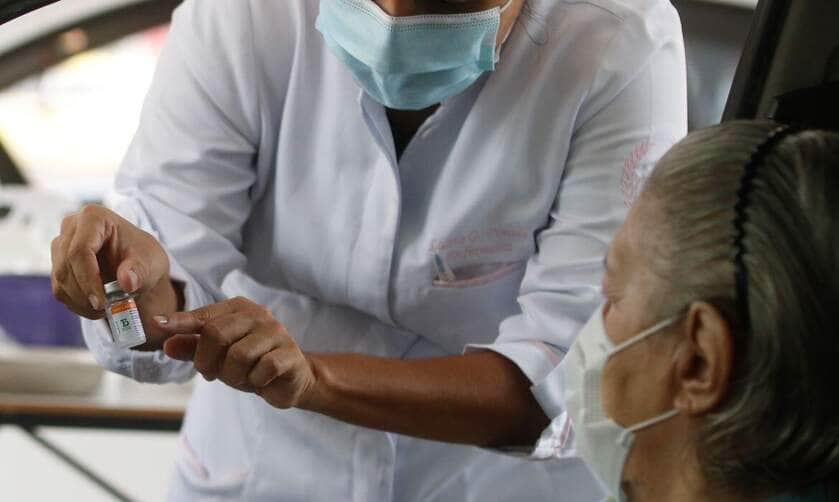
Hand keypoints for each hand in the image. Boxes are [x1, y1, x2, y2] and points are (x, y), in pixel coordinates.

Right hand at [50, 204, 169, 318]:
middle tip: (106, 310)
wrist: (138, 264)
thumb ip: (140, 271)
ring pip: (60, 280)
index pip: (80, 251)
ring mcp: (60, 245)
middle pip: (66, 267)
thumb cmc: (144, 258)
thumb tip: (127, 282)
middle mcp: (71, 227)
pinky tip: (97, 307)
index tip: (102, 303)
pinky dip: (77, 304)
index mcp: (94, 217)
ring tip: (107, 308)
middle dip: (85, 294)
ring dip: (82, 301)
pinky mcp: (57, 264)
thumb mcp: (151, 263)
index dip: (88, 279)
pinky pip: (60, 290)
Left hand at [158, 297, 316, 408]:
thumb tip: (166, 344)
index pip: (204, 316)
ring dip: (232, 375)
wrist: (290, 378)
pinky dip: (255, 380)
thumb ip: (193, 347)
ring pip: (239, 355)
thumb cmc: (251, 362)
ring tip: (239, 378)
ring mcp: (277, 333)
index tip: (158, 325)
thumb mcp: (218, 356)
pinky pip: (263, 368)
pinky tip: (259, 380)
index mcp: (239, 309)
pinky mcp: (290, 354)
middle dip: (206, 361)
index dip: (181, 322)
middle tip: (209, 374)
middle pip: (217, 334)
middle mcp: (258, 315)